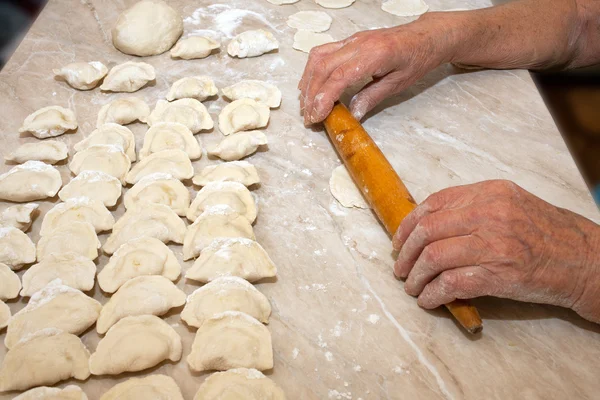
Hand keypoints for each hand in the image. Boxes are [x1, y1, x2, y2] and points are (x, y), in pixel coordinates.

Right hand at [298, 13, 455, 123]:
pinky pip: (323, 52)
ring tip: (306, 104)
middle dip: (311, 95)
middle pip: (323, 68)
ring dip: (308, 82)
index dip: (323, 98)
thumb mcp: (398, 84)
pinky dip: (312, 70)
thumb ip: (371, 98)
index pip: (339, 77)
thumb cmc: (417, 58)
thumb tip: (352, 115)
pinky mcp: (349, 40)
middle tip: (309, 117)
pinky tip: (310, 86)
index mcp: (375, 54)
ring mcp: (352, 39)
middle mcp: (359, 43)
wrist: (426, 36)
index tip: (316, 117)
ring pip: (318, 58)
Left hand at [392, 180, 599, 322]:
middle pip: (427, 230)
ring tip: (413, 287)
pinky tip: (428, 300)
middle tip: (400, 268)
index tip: (399, 241)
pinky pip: (450, 284)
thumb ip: (473, 208)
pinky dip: (432, 294)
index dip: (408, 224)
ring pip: (433, 258)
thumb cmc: (547, 234)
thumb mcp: (511, 205)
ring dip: (415, 277)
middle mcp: (490, 213)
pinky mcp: (498, 275)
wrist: (585, 260)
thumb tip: (428, 224)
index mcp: (490, 192)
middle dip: (406, 253)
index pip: (434, 203)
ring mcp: (494, 244)